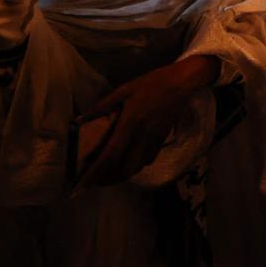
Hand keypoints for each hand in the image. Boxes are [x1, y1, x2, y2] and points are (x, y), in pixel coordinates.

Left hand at [75, 55, 220, 187]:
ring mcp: (154, 140)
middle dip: (110, 178)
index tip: (84, 183)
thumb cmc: (152, 83)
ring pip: (138, 167)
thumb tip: (83, 116)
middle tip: (98, 178)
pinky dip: (137, 164)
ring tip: (112, 173)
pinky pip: (149, 159)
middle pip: (125, 169)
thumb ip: (104, 104)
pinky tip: (131, 160)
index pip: (110, 155)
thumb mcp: (125, 89)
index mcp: (129, 124)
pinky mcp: (163, 139)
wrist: (182, 83)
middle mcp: (141, 136)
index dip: (96, 172)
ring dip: (124, 173)